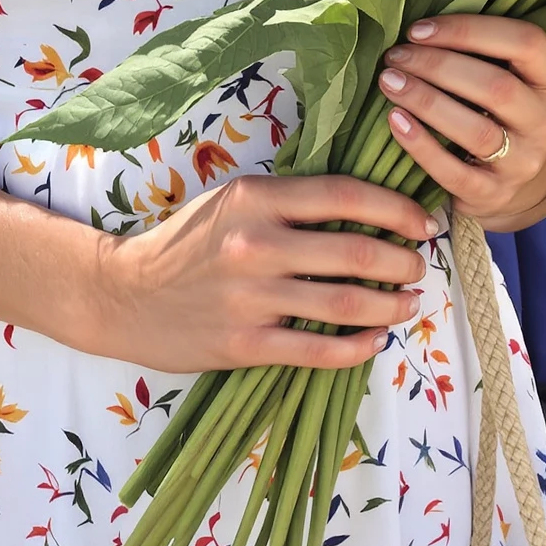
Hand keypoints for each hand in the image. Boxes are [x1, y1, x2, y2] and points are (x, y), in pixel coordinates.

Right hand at [97, 170, 436, 373]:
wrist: (124, 295)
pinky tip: (376, 339)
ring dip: (391, 304)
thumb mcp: (232, 202)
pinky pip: (319, 349)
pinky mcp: (245, 344)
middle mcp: (256, 244)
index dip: (396, 208)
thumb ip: (290, 202)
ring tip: (410, 302)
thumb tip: (367, 209)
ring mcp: (252, 298)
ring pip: (346, 303)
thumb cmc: (187, 244)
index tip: (422, 222)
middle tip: (420, 266)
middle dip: (403, 261)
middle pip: (356, 251)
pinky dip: (359, 346)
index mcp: (255, 198)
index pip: (346, 196)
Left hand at [378, 15, 545, 229]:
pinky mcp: (493, 194)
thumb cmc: (499, 110)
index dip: (468, 30)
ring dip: (426, 100)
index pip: (526, 42)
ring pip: (476, 130)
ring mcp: (524, 163)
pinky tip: (395, 120)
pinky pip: (454, 172)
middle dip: (438, 65)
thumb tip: (418, 29)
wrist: (514, 182)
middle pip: (497, 86)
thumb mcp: (509, 75)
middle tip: (396, 57)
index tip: (418, 30)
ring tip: (389, 82)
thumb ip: (481, 51)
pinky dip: (421, 145)